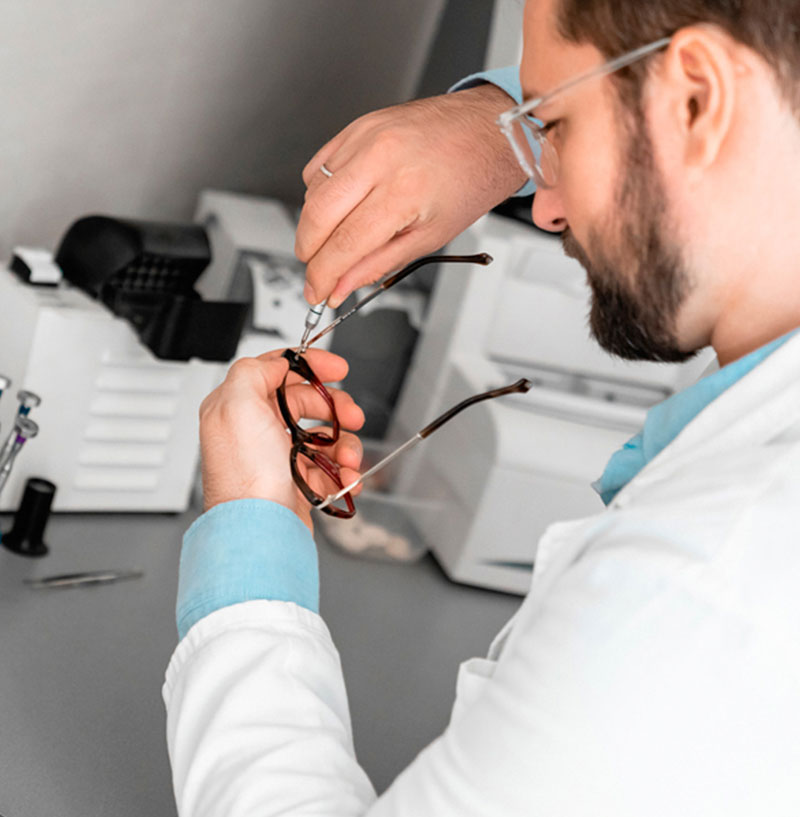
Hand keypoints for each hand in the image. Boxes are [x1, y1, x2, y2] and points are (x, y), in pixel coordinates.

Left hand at [199, 349, 364, 531]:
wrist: (261, 531)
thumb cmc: (245, 477)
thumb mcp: (237, 406)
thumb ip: (252, 372)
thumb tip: (274, 364)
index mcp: (238, 407)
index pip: (276, 370)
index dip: (311, 365)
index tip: (338, 369)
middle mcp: (255, 430)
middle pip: (305, 402)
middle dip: (336, 408)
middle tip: (352, 416)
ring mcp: (276, 457)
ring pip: (323, 436)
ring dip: (345, 444)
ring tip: (349, 459)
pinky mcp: (295, 482)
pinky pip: (328, 467)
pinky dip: (343, 471)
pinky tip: (347, 478)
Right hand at [295, 84, 525, 307]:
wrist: (490, 129)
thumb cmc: (472, 178)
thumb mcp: (432, 236)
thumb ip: (380, 263)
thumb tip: (345, 286)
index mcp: (403, 190)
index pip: (344, 245)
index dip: (324, 275)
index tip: (318, 291)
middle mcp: (380, 158)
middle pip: (317, 217)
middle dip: (309, 254)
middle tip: (316, 272)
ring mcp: (365, 137)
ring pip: (313, 192)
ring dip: (313, 226)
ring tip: (334, 241)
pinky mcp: (358, 125)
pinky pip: (319, 165)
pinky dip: (318, 193)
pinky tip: (338, 207)